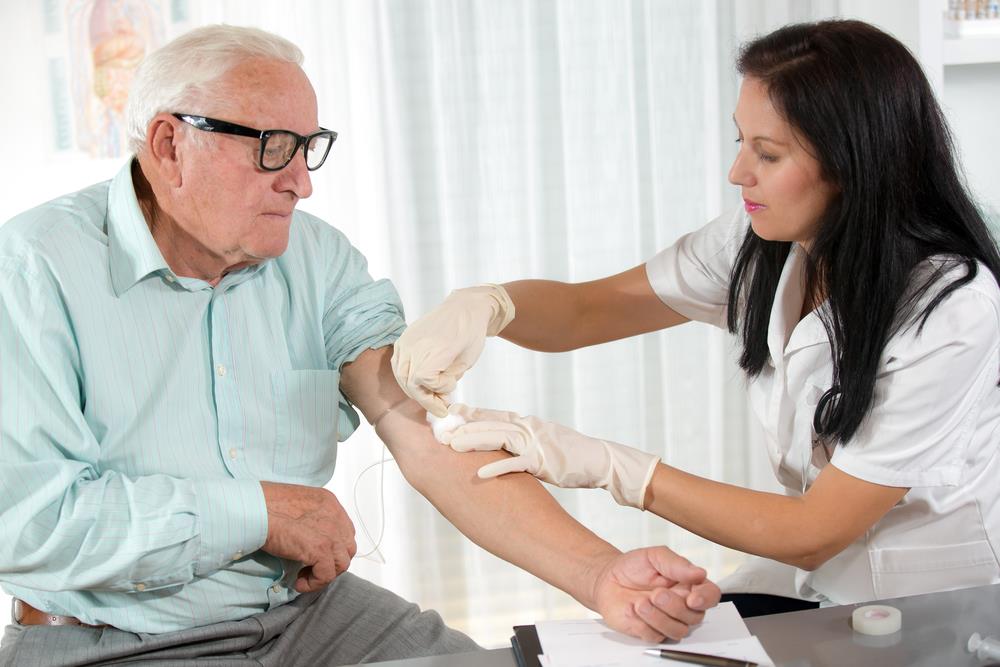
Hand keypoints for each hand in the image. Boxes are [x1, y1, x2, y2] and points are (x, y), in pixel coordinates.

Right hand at [260, 482, 356, 592]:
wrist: (253, 509)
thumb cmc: (264, 506)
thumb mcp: (295, 507)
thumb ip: (309, 518)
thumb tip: (308, 539)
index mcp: (329, 503)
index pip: (344, 531)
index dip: (332, 547)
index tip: (314, 556)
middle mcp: (335, 516)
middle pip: (347, 547)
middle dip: (331, 561)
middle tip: (309, 568)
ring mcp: (330, 532)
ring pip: (342, 563)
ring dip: (324, 574)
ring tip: (303, 576)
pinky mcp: (320, 549)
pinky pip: (327, 575)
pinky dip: (314, 583)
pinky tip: (298, 583)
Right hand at [391, 285, 514, 416]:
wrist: (464, 308)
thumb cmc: (471, 333)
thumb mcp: (466, 361)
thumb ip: (450, 380)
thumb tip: (439, 396)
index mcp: (435, 347)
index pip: (423, 379)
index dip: (437, 388)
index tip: (452, 384)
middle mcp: (416, 344)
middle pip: (409, 381)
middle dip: (425, 398)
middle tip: (440, 406)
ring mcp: (407, 341)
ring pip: (401, 376)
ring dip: (414, 390)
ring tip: (431, 394)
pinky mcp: (403, 339)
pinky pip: (398, 365)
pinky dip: (408, 377)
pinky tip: (422, 381)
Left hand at [437, 404, 658, 508]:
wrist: (600, 461)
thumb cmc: (570, 454)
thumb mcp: (542, 441)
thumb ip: (521, 439)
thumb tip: (499, 440)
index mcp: (526, 423)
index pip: (491, 416)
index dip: (467, 415)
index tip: (445, 415)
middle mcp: (528, 428)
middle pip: (489, 423)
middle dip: (462, 425)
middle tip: (438, 428)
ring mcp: (535, 443)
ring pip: (498, 438)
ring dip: (473, 441)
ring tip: (450, 445)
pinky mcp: (543, 460)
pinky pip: (515, 463)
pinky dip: (496, 467)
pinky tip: (478, 474)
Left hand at [591, 547, 720, 641]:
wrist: (607, 579)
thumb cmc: (633, 566)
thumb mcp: (654, 556)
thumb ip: (677, 564)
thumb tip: (700, 572)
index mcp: (688, 585)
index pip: (710, 595)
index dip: (706, 599)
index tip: (692, 598)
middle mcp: (682, 605)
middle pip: (695, 616)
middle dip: (675, 607)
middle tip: (656, 594)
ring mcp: (667, 620)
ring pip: (678, 631)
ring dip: (659, 618)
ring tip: (640, 603)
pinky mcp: (650, 632)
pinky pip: (655, 637)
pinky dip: (642, 624)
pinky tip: (632, 610)